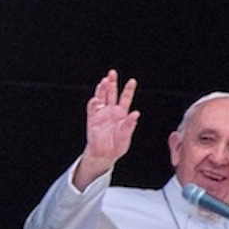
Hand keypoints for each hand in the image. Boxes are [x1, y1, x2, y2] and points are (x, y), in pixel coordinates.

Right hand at [72, 70, 137, 189]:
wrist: (104, 155)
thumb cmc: (116, 146)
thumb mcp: (126, 137)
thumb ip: (130, 125)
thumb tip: (136, 114)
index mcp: (121, 114)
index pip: (125, 99)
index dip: (128, 90)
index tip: (132, 81)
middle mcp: (110, 111)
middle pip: (111, 94)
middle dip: (111, 83)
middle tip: (112, 73)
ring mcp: (101, 114)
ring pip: (101, 98)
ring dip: (102, 90)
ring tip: (104, 81)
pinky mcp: (92, 120)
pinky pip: (92, 109)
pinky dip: (93, 104)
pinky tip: (96, 99)